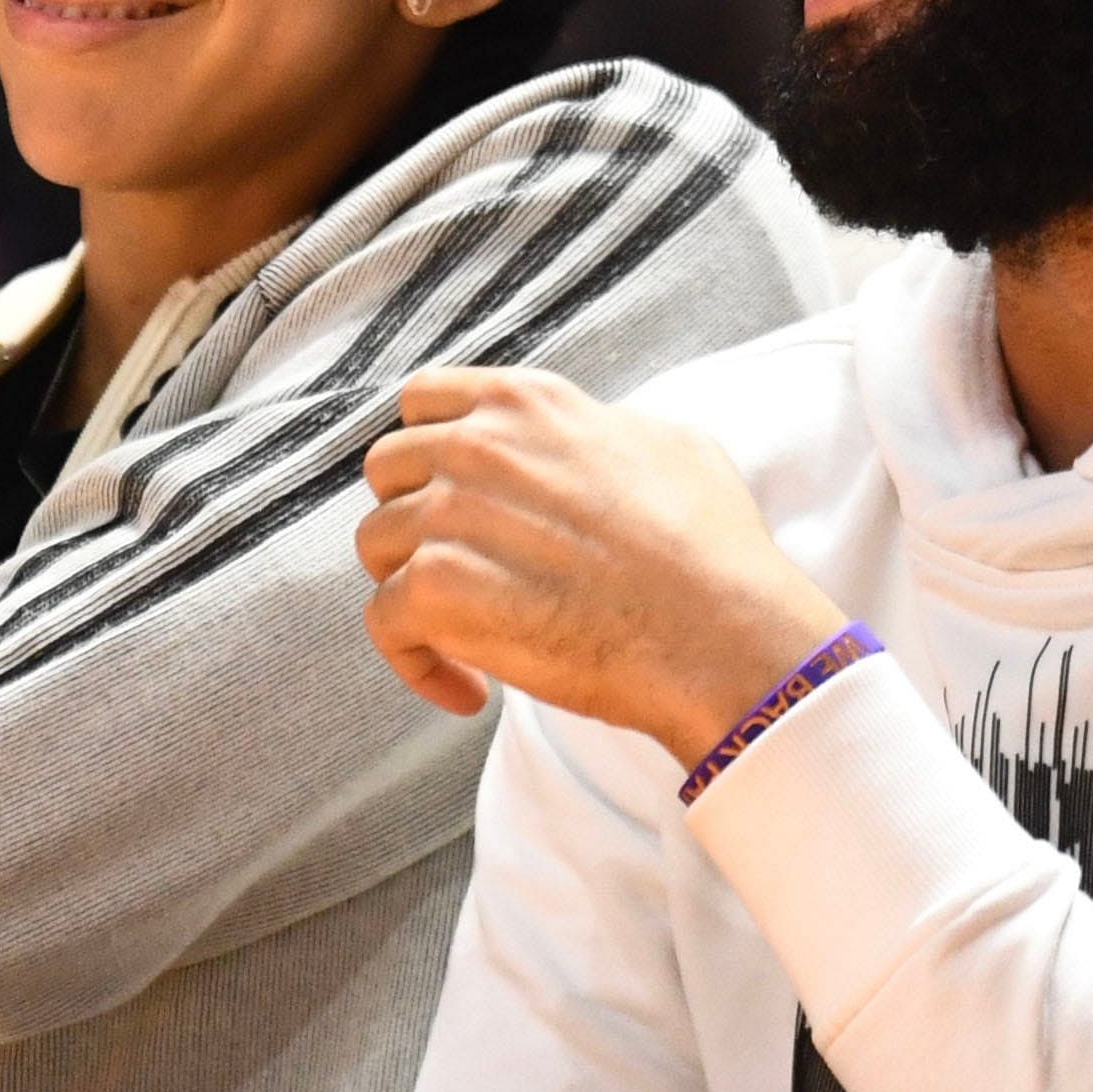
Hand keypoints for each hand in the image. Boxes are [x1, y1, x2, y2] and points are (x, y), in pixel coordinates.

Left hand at [357, 367, 845, 753]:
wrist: (715, 632)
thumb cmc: (710, 551)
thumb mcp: (671, 444)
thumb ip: (602, 429)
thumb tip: (589, 440)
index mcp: (526, 405)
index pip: (424, 400)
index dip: (428, 452)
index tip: (445, 493)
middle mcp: (477, 447)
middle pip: (388, 469)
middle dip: (411, 518)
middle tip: (456, 568)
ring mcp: (449, 515)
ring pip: (377, 548)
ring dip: (411, 591)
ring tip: (463, 635)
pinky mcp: (436, 590)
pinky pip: (385, 623)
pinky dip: (416, 662)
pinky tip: (470, 691)